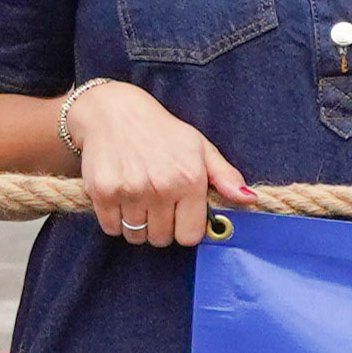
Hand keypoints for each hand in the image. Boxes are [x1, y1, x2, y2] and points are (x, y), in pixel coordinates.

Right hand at [58, 80, 237, 251]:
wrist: (114, 113)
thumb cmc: (162, 133)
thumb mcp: (200, 148)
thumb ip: (225, 177)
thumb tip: (249, 200)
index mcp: (189, 180)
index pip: (189, 236)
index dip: (185, 229)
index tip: (180, 216)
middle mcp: (160, 187)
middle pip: (161, 239)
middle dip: (161, 227)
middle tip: (156, 203)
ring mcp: (129, 191)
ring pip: (136, 236)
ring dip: (137, 225)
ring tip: (138, 199)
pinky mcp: (102, 192)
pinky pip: (111, 227)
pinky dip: (114, 220)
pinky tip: (121, 198)